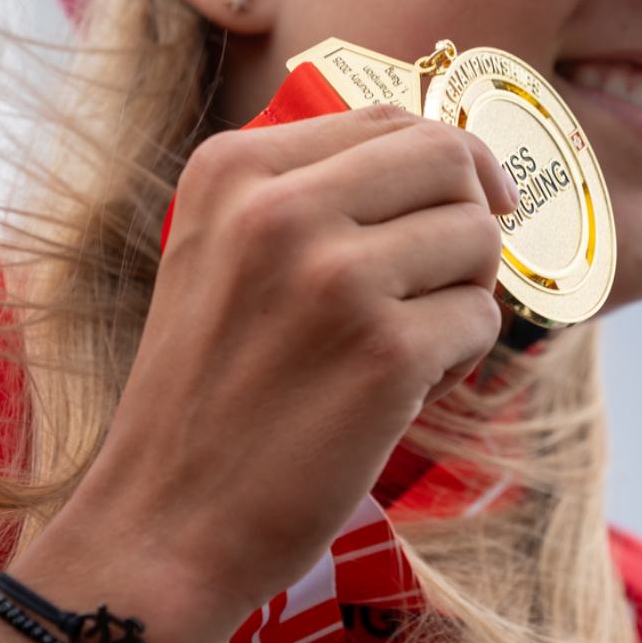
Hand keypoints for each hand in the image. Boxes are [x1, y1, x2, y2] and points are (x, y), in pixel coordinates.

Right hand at [26, 106, 516, 642]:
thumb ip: (310, 190)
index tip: (462, 204)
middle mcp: (281, 209)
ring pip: (478, 238)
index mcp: (234, 169)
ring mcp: (336, 280)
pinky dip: (456, 363)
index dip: (445, 162)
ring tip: (403, 346)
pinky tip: (396, 397)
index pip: (387, 118)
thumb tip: (448, 153)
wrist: (161, 523)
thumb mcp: (221, 253)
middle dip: (470, 216)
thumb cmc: (208, 392)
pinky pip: (480, 320)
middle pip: (449, 157)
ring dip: (462, 295)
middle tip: (447, 277)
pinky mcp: (386, 355)